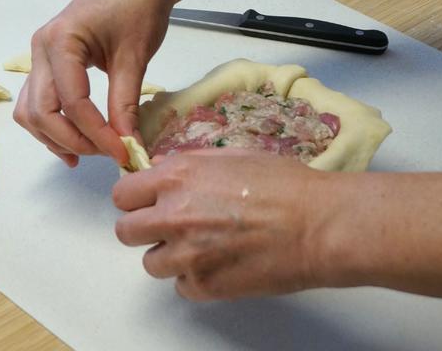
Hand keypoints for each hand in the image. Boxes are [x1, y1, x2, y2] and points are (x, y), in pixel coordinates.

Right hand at [13, 0, 177, 166]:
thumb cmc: (140, 8)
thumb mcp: (135, 58)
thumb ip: (125, 104)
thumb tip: (127, 147)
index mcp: (60, 41)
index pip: (72, 102)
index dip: (96, 134)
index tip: (123, 153)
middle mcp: (40, 48)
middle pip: (40, 110)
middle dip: (70, 139)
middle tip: (106, 154)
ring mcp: (41, 54)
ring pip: (31, 108)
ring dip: (54, 136)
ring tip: (88, 153)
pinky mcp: (49, 59)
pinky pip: (40, 98)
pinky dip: (53, 122)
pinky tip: (76, 140)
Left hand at [113, 150, 334, 299]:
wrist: (318, 224)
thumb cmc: (282, 183)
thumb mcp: (229, 155)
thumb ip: (187, 163)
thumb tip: (160, 168)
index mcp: (176, 178)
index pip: (122, 195)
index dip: (134, 198)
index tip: (146, 201)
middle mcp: (174, 215)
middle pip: (125, 231)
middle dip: (141, 228)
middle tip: (166, 226)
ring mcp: (188, 254)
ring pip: (150, 263)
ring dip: (168, 255)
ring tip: (198, 246)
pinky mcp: (207, 286)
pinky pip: (181, 286)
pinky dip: (194, 278)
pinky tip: (218, 263)